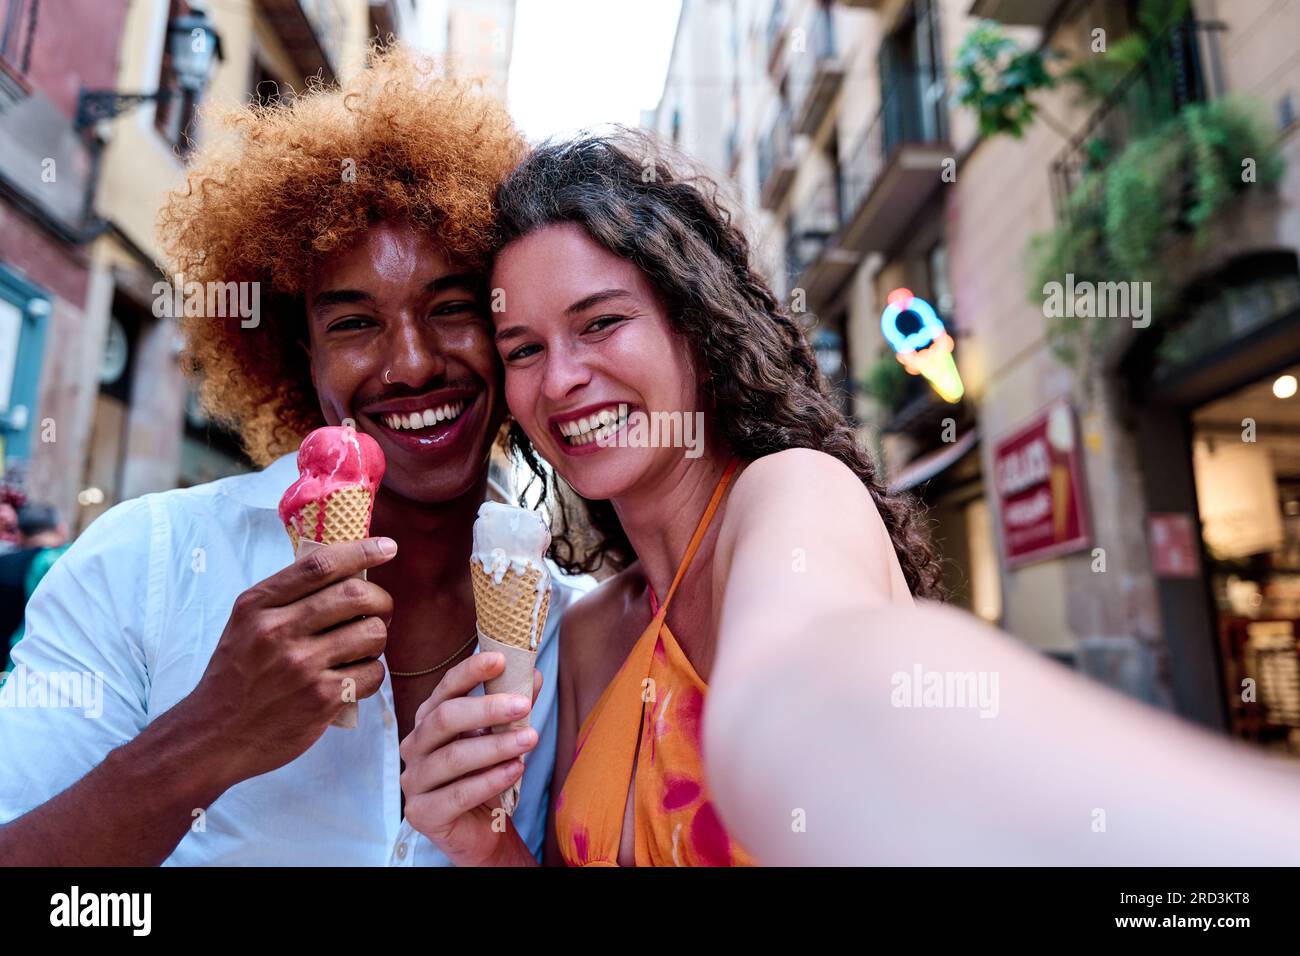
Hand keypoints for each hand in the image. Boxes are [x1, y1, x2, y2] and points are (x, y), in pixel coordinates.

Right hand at [185, 537, 396, 783]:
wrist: (214, 736)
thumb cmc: (238, 675)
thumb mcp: (246, 624)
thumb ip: (287, 596)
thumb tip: (349, 569)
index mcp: (257, 605)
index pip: (319, 564)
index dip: (361, 551)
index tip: (388, 547)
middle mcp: (277, 631)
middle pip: (355, 594)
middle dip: (380, 600)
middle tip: (379, 610)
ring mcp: (301, 666)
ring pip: (372, 633)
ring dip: (377, 638)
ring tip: (361, 648)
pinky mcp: (321, 698)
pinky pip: (373, 673)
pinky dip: (372, 673)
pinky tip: (353, 677)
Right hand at [400, 652, 542, 866]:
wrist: (480, 829)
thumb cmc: (485, 775)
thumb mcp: (500, 737)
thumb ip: (513, 709)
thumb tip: (535, 676)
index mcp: (429, 720)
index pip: (446, 688)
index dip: (470, 671)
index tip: (500, 659)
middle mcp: (415, 745)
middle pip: (445, 718)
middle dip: (487, 708)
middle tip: (523, 705)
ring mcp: (414, 780)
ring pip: (453, 756)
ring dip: (496, 746)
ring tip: (529, 739)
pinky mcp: (422, 813)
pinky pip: (457, 794)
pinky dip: (490, 779)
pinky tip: (515, 770)